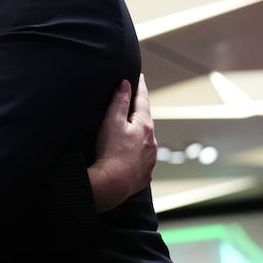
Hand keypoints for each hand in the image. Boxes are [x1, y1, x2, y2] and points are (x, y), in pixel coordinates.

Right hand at [88, 75, 156, 212]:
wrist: (112, 184)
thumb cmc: (110, 152)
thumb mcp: (111, 121)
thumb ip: (120, 101)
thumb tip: (126, 84)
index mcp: (145, 126)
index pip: (143, 100)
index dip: (140, 88)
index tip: (141, 78)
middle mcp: (151, 141)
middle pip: (145, 121)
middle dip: (139, 113)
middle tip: (133, 104)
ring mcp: (150, 158)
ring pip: (145, 141)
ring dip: (139, 135)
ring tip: (129, 132)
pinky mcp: (144, 173)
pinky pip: (142, 159)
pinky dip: (136, 154)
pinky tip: (128, 156)